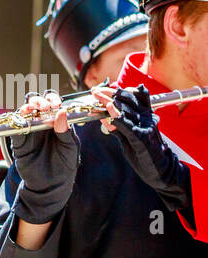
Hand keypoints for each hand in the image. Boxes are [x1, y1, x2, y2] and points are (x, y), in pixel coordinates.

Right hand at [8, 91, 78, 223]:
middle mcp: (43, 123)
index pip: (54, 104)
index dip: (53, 99)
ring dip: (27, 107)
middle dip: (39, 100)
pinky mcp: (19, 142)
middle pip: (37, 104)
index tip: (55, 104)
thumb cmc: (64, 166)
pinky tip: (21, 120)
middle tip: (44, 107)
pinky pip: (15, 129)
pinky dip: (16, 122)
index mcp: (58, 122)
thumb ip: (65, 131)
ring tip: (32, 109)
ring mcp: (30, 131)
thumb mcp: (70, 148)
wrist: (49, 185)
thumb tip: (61, 112)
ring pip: (25, 113)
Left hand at [95, 84, 191, 211]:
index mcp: (146, 115)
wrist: (161, 169)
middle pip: (128, 101)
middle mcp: (147, 118)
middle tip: (95, 91)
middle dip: (110, 94)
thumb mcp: (130, 138)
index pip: (132, 97)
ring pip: (128, 111)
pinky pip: (129, 127)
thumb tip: (104, 119)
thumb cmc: (145, 153)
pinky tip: (109, 115)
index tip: (101, 88)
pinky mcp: (142, 139)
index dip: (117, 91)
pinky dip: (119, 120)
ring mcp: (145, 127)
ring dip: (111, 103)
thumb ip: (119, 128)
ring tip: (99, 97)